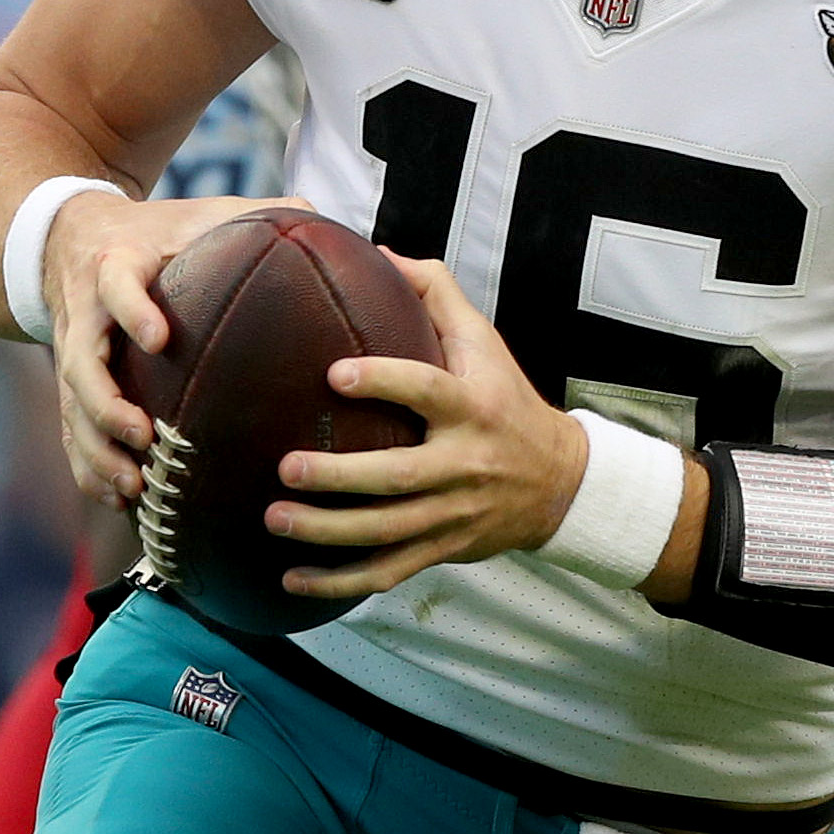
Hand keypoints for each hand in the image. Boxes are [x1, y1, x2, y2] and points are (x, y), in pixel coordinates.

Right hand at [46, 191, 305, 506]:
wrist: (69, 236)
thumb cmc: (156, 230)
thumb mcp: (198, 211)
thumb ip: (257, 214)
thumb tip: (324, 220)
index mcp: (117, 265)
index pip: (116, 284)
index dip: (133, 310)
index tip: (158, 338)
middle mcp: (86, 313)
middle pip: (80, 362)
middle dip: (106, 405)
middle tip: (144, 436)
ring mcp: (73, 351)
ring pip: (71, 408)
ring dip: (98, 450)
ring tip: (134, 485)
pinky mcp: (69, 383)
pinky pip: (72, 431)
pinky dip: (90, 467)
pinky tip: (123, 501)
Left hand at [265, 254, 590, 599]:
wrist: (560, 482)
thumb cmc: (508, 400)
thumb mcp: (485, 343)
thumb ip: (436, 294)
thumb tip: (381, 252)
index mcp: (473, 408)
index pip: (427, 391)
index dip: (384, 382)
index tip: (334, 373)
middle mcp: (464, 463)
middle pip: (398, 477)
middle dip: (340, 477)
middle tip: (285, 466)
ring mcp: (453, 513)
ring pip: (387, 531)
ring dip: (327, 531)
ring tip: (273, 518)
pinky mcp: (443, 549)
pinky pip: (387, 571)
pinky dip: (339, 581)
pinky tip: (292, 579)